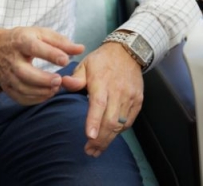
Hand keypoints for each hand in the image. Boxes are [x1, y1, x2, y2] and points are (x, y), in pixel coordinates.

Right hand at [0, 25, 84, 104]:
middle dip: (43, 79)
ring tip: (55, 88)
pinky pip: (19, 97)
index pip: (35, 48)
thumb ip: (61, 42)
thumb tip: (81, 49)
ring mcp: (7, 75)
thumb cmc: (23, 39)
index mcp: (22, 41)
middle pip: (25, 73)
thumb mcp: (41, 33)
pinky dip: (34, 99)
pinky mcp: (6, 86)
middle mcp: (12, 59)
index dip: (51, 54)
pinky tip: (46, 94)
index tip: (65, 61)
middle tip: (59, 81)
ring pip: (22, 88)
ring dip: (40, 91)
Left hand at [60, 42, 143, 156]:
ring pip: (120, 124)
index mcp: (102, 83)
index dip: (94, 121)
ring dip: (109, 139)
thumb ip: (75, 78)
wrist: (128, 51)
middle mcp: (118, 91)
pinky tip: (110, 136)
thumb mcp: (85, 64)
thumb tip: (64, 82)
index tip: (89, 136)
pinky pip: (129, 120)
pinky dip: (120, 131)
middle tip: (89, 151)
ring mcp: (130, 97)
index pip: (99, 104)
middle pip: (110, 120)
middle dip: (100, 139)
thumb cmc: (102, 60)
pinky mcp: (138, 100)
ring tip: (97, 149)